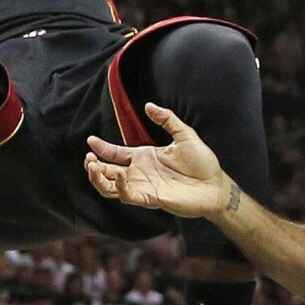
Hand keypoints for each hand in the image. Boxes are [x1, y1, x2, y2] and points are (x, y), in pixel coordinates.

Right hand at [86, 104, 229, 219]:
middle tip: (88, 158)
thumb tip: (148, 105)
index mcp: (144, 157)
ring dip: (98, 179)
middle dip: (93, 166)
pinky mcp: (150, 198)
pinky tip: (119, 176)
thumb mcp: (184, 134)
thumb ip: (167, 119)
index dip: (101, 148)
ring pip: (110, 188)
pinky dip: (120, 187)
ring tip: (93, 167)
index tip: (90, 140)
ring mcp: (143, 186)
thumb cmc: (202, 162)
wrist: (215, 184)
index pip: (115, 153)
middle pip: (107, 172)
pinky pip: (128, 195)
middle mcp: (139, 173)